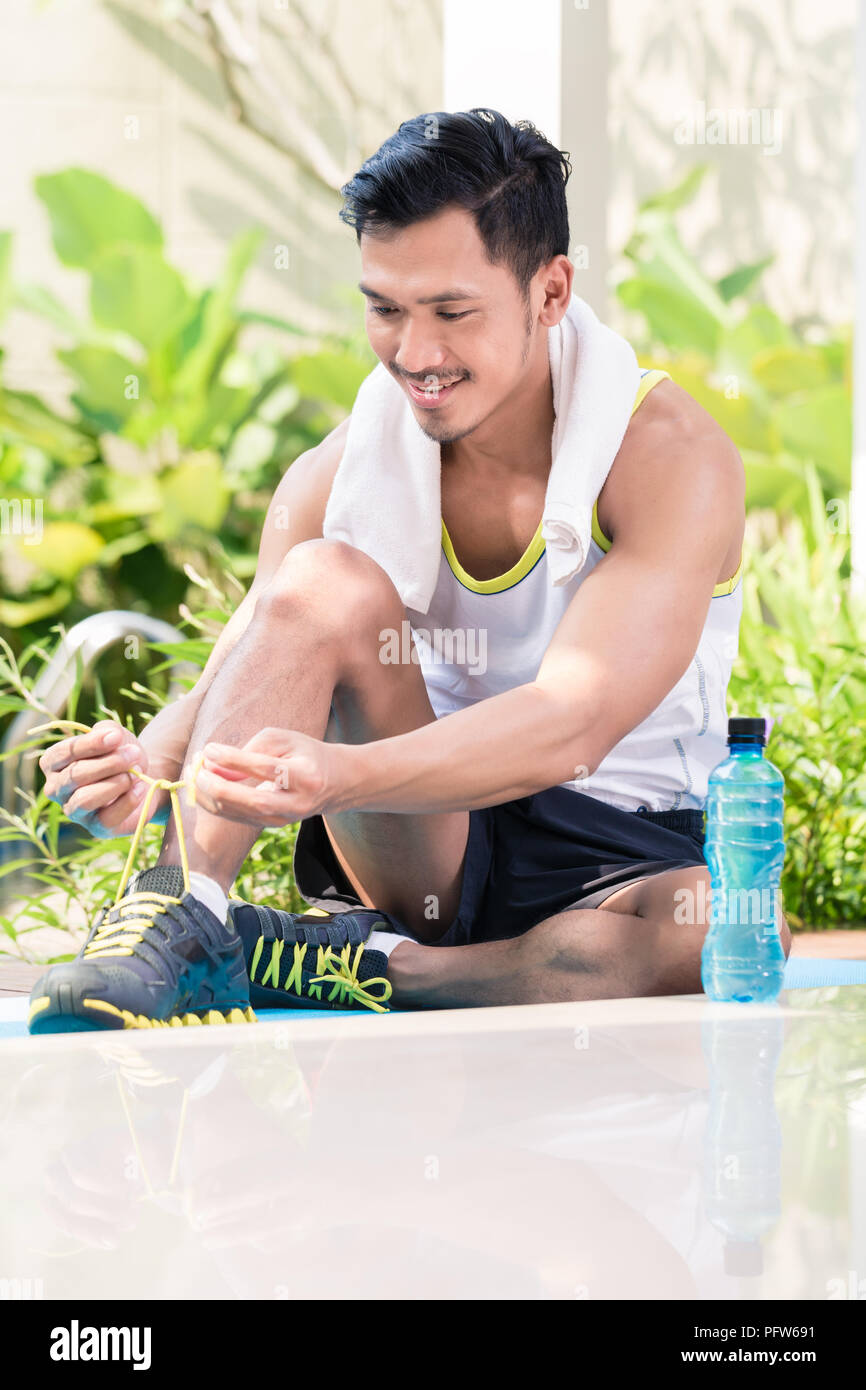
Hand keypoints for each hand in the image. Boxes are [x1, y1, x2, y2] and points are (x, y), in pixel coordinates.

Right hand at [39, 719, 162, 837]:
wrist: (144, 780)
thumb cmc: (121, 755)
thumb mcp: (115, 736)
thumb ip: (108, 730)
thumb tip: (110, 735)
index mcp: (54, 763)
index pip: (63, 753)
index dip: (90, 743)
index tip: (117, 737)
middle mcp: (56, 789)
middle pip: (75, 775)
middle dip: (110, 763)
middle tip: (134, 754)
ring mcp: (74, 811)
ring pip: (85, 799)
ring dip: (117, 782)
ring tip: (136, 772)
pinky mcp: (96, 828)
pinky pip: (107, 818)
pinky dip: (128, 800)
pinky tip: (141, 787)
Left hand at [192, 727, 332, 827]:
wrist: (335, 783)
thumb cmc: (305, 754)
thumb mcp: (285, 739)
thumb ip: (251, 748)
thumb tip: (214, 764)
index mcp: (306, 775)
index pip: (266, 769)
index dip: (234, 759)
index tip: (209, 749)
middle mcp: (298, 803)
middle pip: (254, 801)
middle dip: (219, 787)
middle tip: (196, 769)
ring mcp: (286, 819)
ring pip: (242, 814)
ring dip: (211, 796)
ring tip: (194, 773)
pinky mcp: (273, 825)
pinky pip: (239, 818)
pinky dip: (217, 804)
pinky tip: (203, 787)